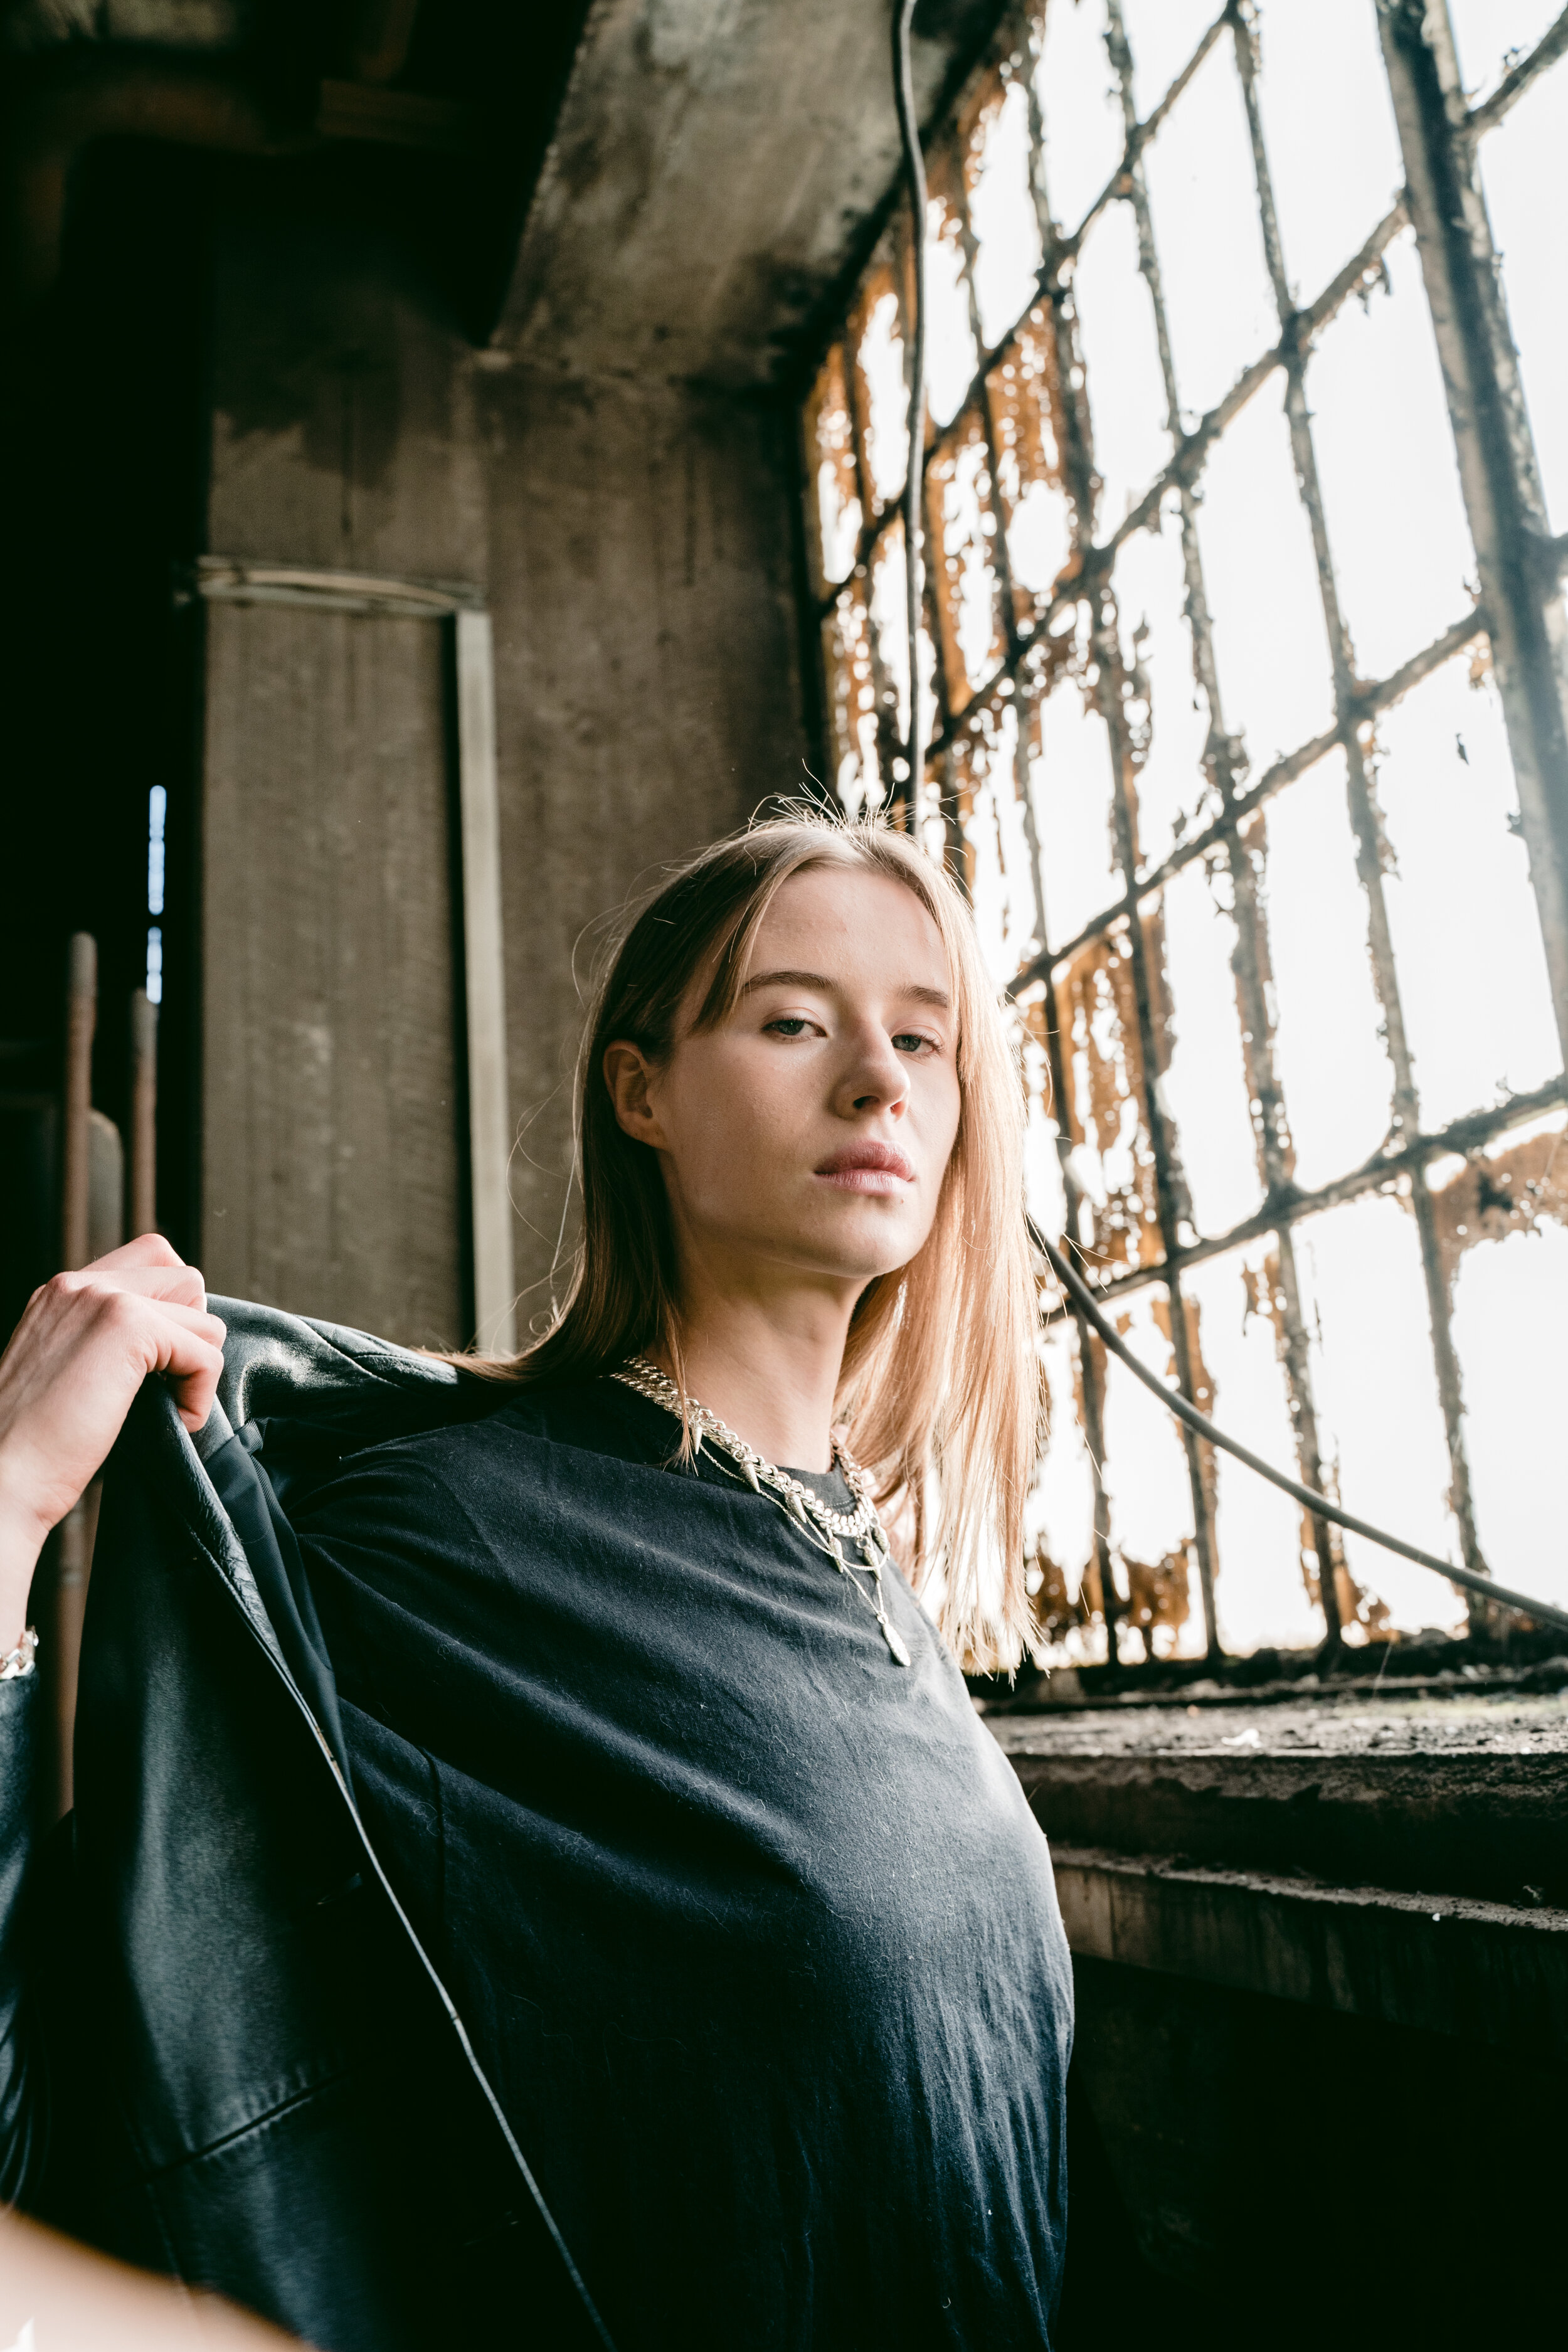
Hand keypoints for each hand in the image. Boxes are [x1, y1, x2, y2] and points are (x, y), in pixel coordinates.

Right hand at [0, 1236, 226, 1646]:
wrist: (3, 1479)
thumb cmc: (36, 1447)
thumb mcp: (69, 1373)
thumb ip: (106, 1343)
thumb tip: (173, 1345)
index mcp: (61, 1293)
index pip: (150, 1260)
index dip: (172, 1312)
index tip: (155, 1365)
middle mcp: (78, 1284)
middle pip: (185, 1277)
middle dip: (193, 1332)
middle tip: (167, 1382)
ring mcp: (103, 1299)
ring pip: (204, 1317)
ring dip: (198, 1368)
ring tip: (164, 1407)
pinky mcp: (128, 1327)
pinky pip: (207, 1354)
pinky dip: (199, 1397)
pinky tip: (171, 1423)